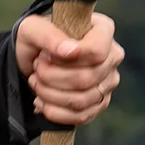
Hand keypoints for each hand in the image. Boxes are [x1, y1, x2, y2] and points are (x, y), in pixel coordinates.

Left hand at [15, 11, 123, 126]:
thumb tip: (70, 51)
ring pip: (82, 100)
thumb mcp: (33, 28)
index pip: (96, 52)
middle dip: (52, 77)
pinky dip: (55, 112)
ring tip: (36, 82)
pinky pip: (82, 116)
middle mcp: (112, 56)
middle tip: (36, 68)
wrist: (32, 58)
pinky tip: (41, 101)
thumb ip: (50, 35)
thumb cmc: (36, 38)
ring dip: (51, 95)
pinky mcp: (100, 102)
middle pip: (87, 78)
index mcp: (103, 30)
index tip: (45, 56)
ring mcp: (109, 81)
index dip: (67, 59)